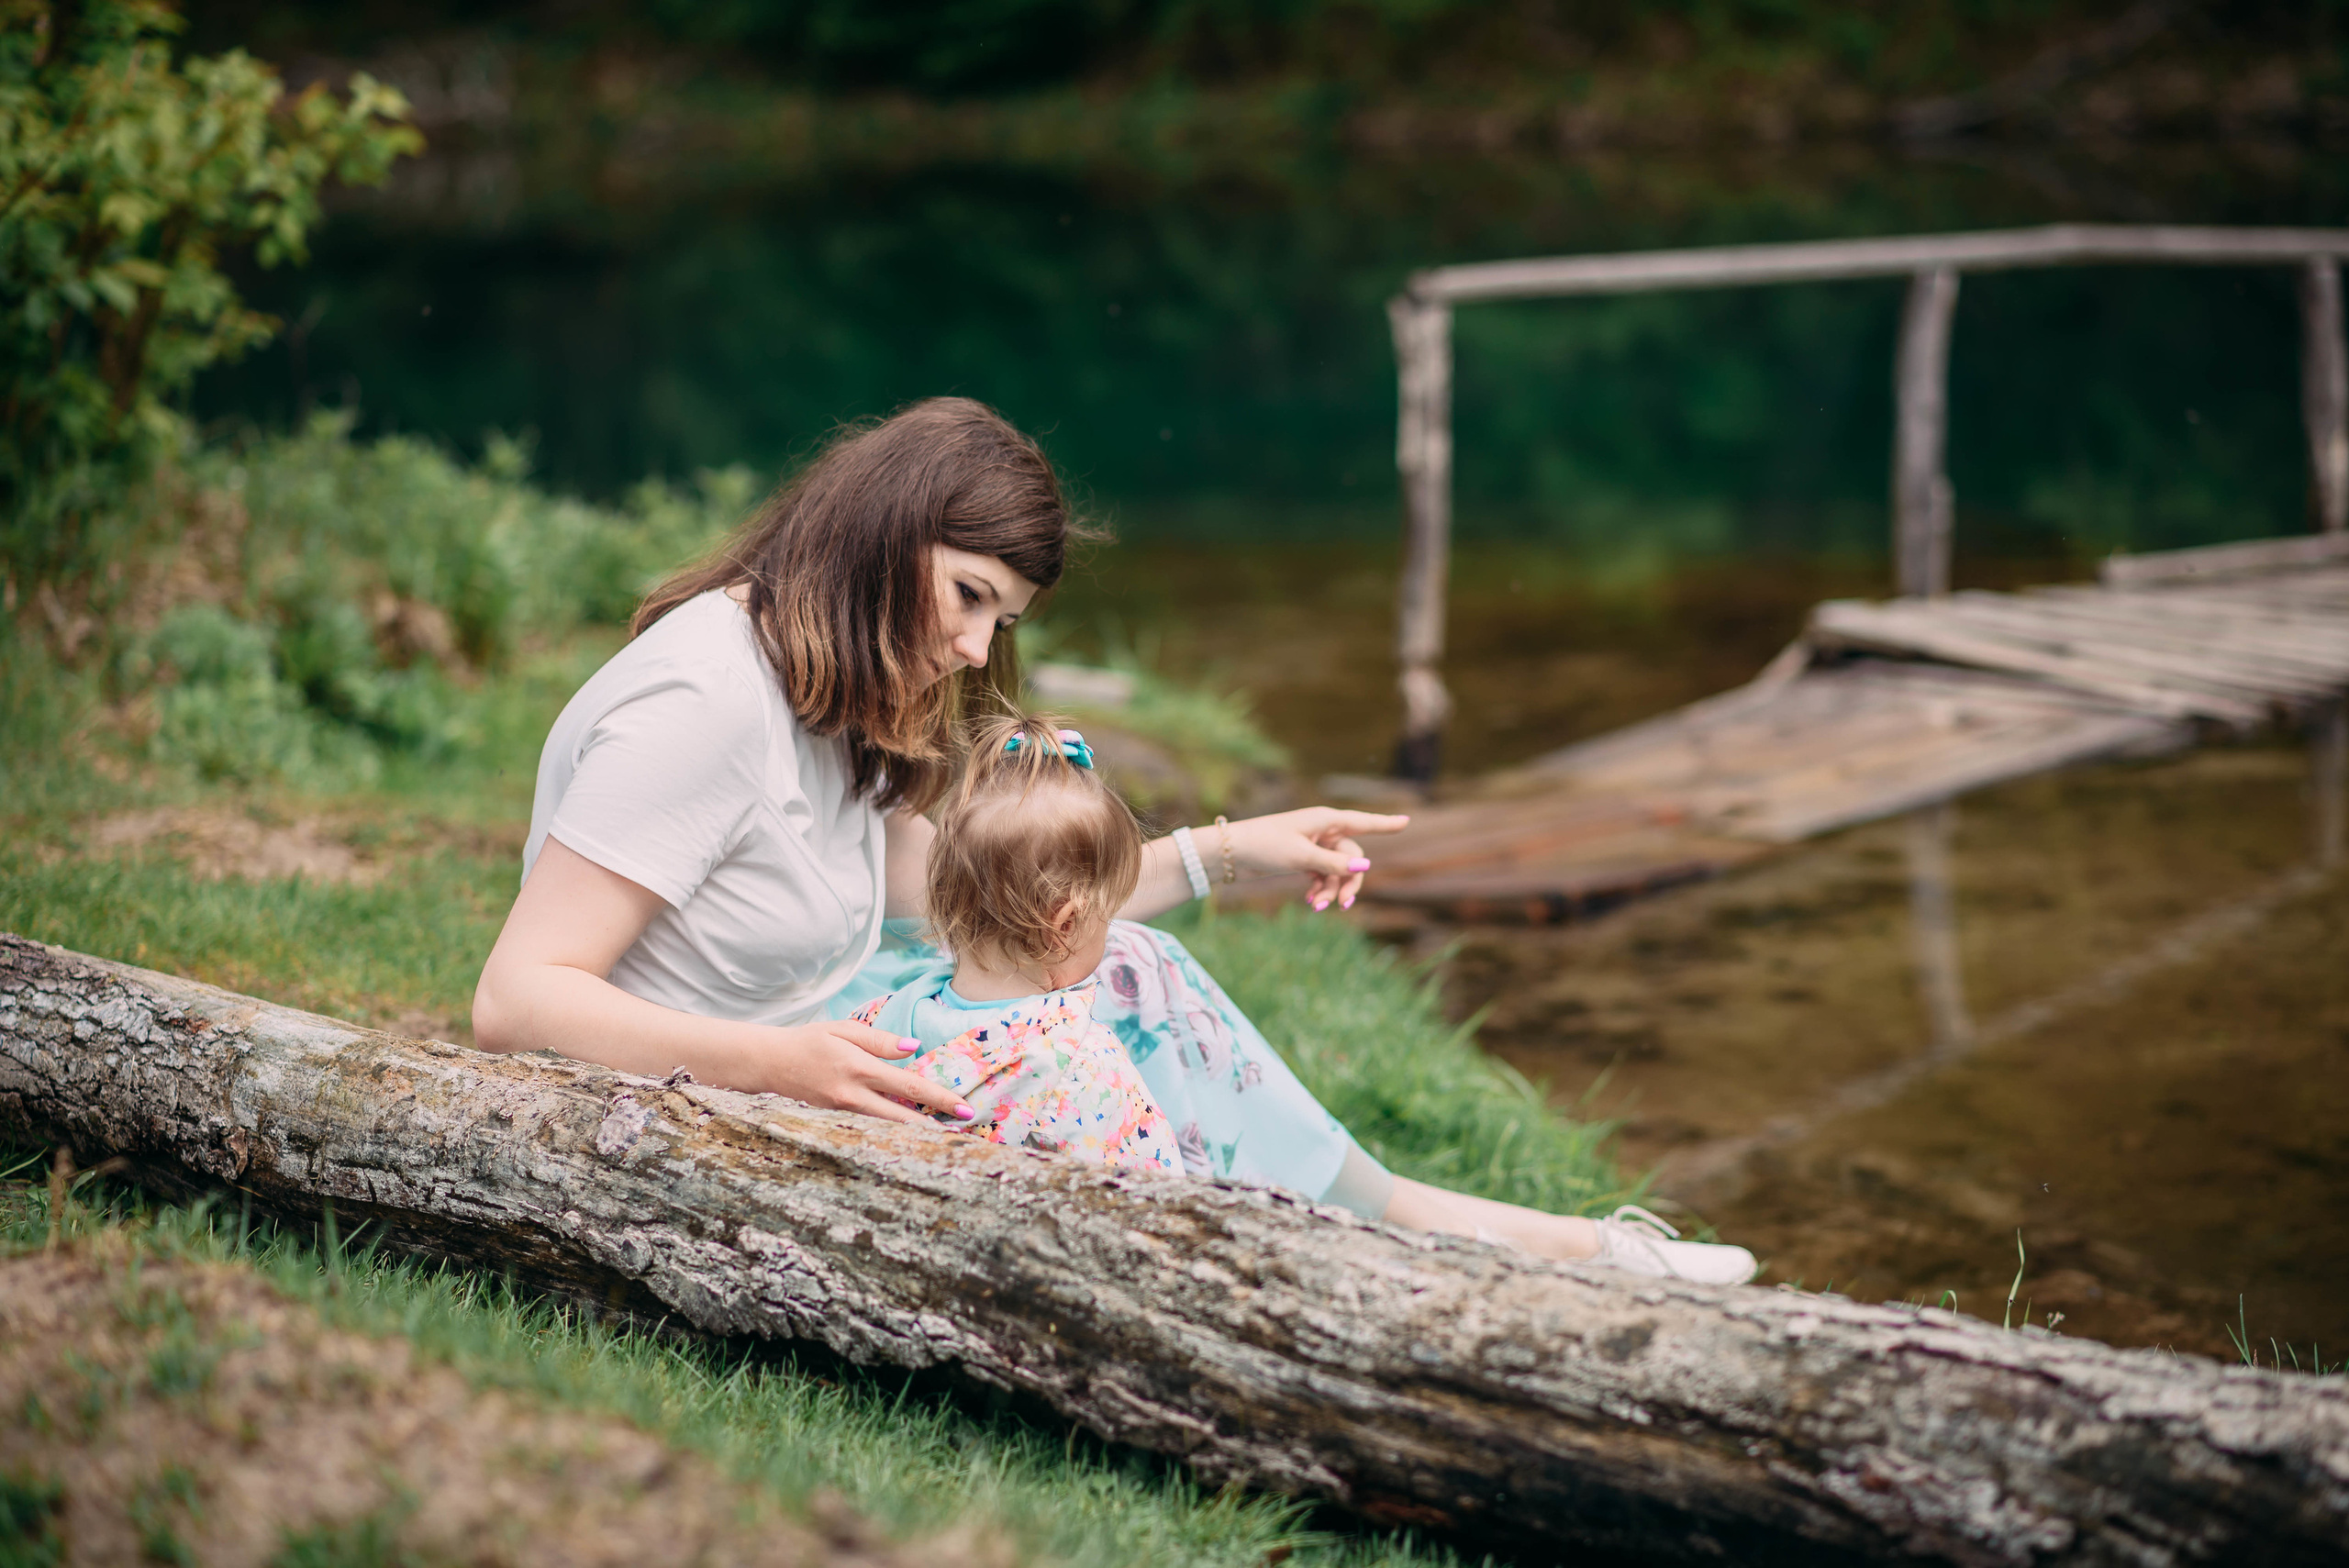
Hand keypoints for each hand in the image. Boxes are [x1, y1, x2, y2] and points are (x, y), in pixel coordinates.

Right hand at [762, 1019, 974, 1126]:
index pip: (909, 1086)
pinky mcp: (835, 1120)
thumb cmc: (808, 1041)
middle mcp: (853, 1095)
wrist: (768, 1064)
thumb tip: (914, 1048)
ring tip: (946, 1133)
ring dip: (917, 1130)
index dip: (940, 1098)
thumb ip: (879, 1040)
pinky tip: (910, 1132)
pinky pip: (871, 1128)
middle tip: (966, 1126)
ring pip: (888, 1127)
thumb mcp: (843, 1029)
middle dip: (937, 1124)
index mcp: (859, 1068)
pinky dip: (892, 1131)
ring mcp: (843, 1112)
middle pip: (903, 1117)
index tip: (964, 1107)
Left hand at [1215, 807, 1411, 911]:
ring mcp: (1313, 845)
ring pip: (1337, 871)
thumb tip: (1365, 869)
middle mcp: (1322, 830)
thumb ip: (1334, 864)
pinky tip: (1313, 903)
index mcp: (1325, 820)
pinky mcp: (1302, 859)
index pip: (1363, 822)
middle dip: (1349, 881)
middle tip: (1342, 905)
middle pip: (1353, 858)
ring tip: (1318, 907)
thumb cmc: (1265, 845)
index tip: (1408, 820)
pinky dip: (1320, 889)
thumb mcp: (1302, 856)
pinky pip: (1322, 876)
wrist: (1229, 853)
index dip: (1386, 824)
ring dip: (1332, 889)